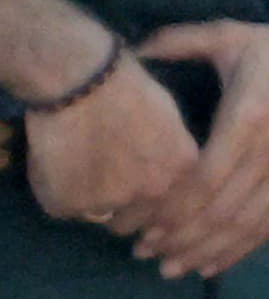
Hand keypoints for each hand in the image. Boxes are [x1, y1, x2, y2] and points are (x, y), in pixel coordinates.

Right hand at [24, 53, 199, 238]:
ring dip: (92, 203)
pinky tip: (55, 162)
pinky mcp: (75, 202)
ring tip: (78, 171)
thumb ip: (167, 153)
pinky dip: (56, 192)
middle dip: (125, 209)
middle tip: (103, 182)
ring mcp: (116, 200)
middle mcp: (156, 190)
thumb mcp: (168, 118)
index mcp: (185, 167)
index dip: (155, 206)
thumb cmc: (125, 81)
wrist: (84, 78)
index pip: (177, 207)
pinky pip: (63, 208)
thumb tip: (154, 172)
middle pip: (141, 220)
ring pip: (104, 217)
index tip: (139, 200)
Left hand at [127, 12, 268, 279]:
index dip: (172, 212)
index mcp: (245, 124)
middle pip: (219, 213)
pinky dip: (243, 248)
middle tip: (145, 254)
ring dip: (207, 250)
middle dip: (180, 238)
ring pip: (244, 225)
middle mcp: (268, 157)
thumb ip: (180, 41)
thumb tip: (134, 49)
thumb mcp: (229, 36)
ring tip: (174, 268)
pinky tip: (216, 265)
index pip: (204, 183)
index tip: (141, 228)